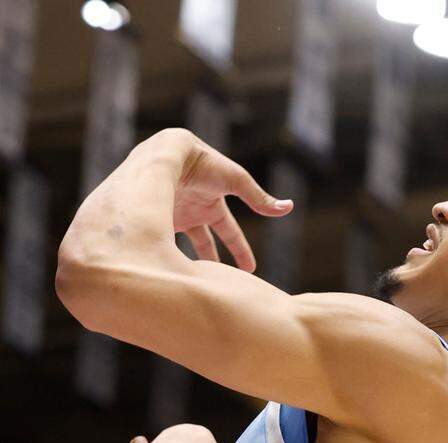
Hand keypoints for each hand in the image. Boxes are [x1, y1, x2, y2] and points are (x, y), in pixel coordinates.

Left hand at [149, 129, 292, 272]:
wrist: (166, 154)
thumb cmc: (203, 162)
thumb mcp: (236, 181)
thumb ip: (259, 199)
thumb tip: (289, 208)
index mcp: (213, 203)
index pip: (230, 231)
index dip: (240, 250)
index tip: (250, 270)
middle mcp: (193, 210)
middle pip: (206, 242)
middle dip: (215, 261)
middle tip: (224, 282)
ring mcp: (174, 215)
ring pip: (183, 244)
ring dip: (190, 261)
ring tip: (197, 281)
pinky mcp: (158, 219)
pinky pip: (164, 242)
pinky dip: (167, 255)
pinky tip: (169, 270)